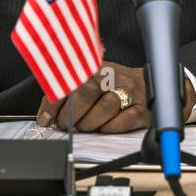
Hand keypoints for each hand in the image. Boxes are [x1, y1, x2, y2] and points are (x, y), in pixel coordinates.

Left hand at [35, 61, 194, 133]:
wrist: (148, 86)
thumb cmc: (114, 87)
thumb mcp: (92, 81)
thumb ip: (69, 93)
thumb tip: (46, 115)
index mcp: (97, 68)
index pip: (71, 81)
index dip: (55, 102)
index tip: (47, 119)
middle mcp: (114, 76)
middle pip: (87, 93)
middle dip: (71, 115)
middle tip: (66, 125)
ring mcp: (130, 91)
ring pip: (106, 107)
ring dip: (89, 123)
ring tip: (85, 127)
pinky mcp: (142, 108)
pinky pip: (124, 120)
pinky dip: (109, 128)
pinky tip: (104, 128)